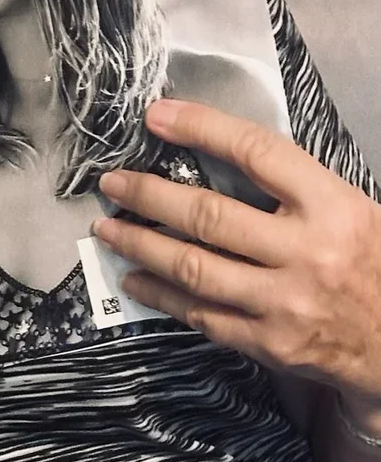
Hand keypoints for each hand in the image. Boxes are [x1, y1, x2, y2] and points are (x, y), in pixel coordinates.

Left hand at [95, 99, 380, 427]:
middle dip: (147, 195)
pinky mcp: (272, 345)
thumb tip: (213, 149)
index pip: (256, 152)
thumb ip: (291, 186)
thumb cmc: (375, 263)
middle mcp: (308, 254)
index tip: (157, 116)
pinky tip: (134, 280)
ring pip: (193, 268)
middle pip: (208, 215)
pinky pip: (201, 315)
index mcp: (334, 207)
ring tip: (107, 229)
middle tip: (111, 183)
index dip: (201, 128)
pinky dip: (160, 296)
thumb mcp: (351, 209)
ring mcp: (286, 304)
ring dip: (140, 246)